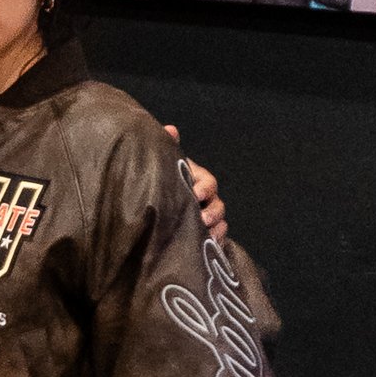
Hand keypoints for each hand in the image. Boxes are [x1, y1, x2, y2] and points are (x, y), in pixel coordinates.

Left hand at [163, 126, 227, 241]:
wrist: (155, 204)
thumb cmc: (163, 180)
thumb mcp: (166, 164)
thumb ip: (169, 147)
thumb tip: (170, 129)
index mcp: (198, 181)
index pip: (209, 183)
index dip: (205, 188)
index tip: (196, 193)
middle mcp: (206, 200)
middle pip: (218, 205)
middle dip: (212, 212)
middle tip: (201, 218)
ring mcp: (207, 217)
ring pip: (220, 223)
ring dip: (215, 229)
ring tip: (204, 236)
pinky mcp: (204, 234)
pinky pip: (217, 239)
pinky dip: (215, 242)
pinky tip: (207, 246)